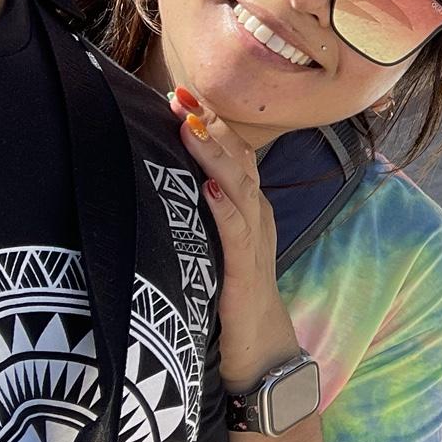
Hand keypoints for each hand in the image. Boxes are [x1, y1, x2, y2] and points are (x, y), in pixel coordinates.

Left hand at [168, 86, 300, 392]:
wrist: (261, 346)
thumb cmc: (234, 293)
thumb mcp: (220, 243)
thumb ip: (210, 212)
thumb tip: (180, 180)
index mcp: (250, 207)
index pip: (234, 154)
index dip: (212, 124)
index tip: (184, 96)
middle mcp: (257, 215)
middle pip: (240, 160)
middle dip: (211, 127)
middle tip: (183, 98)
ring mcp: (255, 239)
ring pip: (240, 187)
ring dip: (215, 157)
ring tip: (192, 130)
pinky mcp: (246, 270)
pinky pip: (238, 233)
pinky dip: (226, 208)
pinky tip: (211, 190)